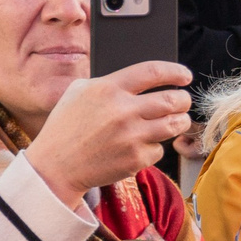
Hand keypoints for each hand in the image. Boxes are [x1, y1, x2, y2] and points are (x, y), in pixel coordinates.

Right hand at [26, 60, 194, 204]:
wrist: (55, 168)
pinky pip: (160, 149)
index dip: (175, 72)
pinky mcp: (135, 160)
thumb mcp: (78, 92)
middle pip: (173, 99)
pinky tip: (142, 145)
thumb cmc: (66, 127)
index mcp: (108, 89)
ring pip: (175, 124)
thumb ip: (108, 81)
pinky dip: (155, 147)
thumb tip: (141, 77)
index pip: (153, 72)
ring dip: (179, 121)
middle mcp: (122, 111)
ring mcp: (131, 137)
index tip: (185, 76)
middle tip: (182, 101)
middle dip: (183, 100)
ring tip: (174, 120)